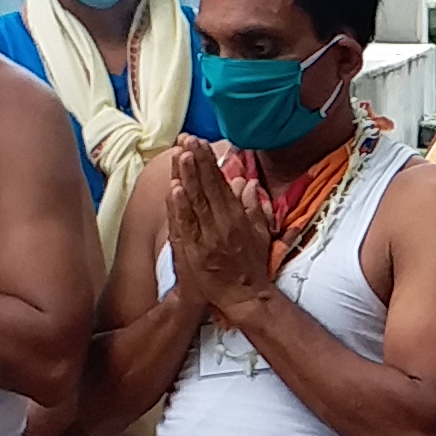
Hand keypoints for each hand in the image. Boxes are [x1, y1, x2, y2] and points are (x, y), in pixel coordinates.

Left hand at [163, 143, 280, 318]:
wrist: (243, 296)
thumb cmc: (250, 265)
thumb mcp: (259, 233)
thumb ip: (253, 206)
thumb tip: (246, 182)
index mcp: (237, 216)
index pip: (220, 182)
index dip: (208, 161)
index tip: (198, 142)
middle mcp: (223, 223)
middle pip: (206, 186)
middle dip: (196, 161)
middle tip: (186, 138)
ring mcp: (208, 236)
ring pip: (195, 201)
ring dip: (187, 176)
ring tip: (180, 153)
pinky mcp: (195, 250)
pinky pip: (186, 225)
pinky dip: (181, 207)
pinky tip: (175, 189)